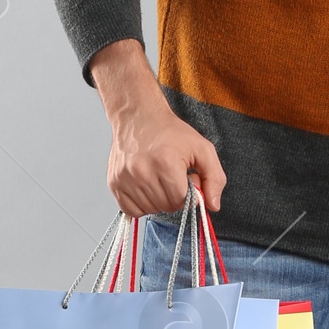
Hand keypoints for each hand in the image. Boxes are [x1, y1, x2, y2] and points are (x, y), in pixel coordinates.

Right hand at [89, 39, 224, 215]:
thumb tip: (213, 206)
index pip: (182, 200)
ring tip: (159, 179)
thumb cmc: (170, 132)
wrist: (139, 117)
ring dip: (159, 200)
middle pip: (167, 207)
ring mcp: (125, 179)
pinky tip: (147, 188)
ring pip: (151, 210)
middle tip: (173, 177)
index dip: (189, 191)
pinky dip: (142, 205)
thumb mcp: (202, 148)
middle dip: (175, 196)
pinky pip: (132, 211)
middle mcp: (142, 173)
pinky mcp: (114, 183)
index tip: (186, 178)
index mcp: (166, 164)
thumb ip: (214, 178)